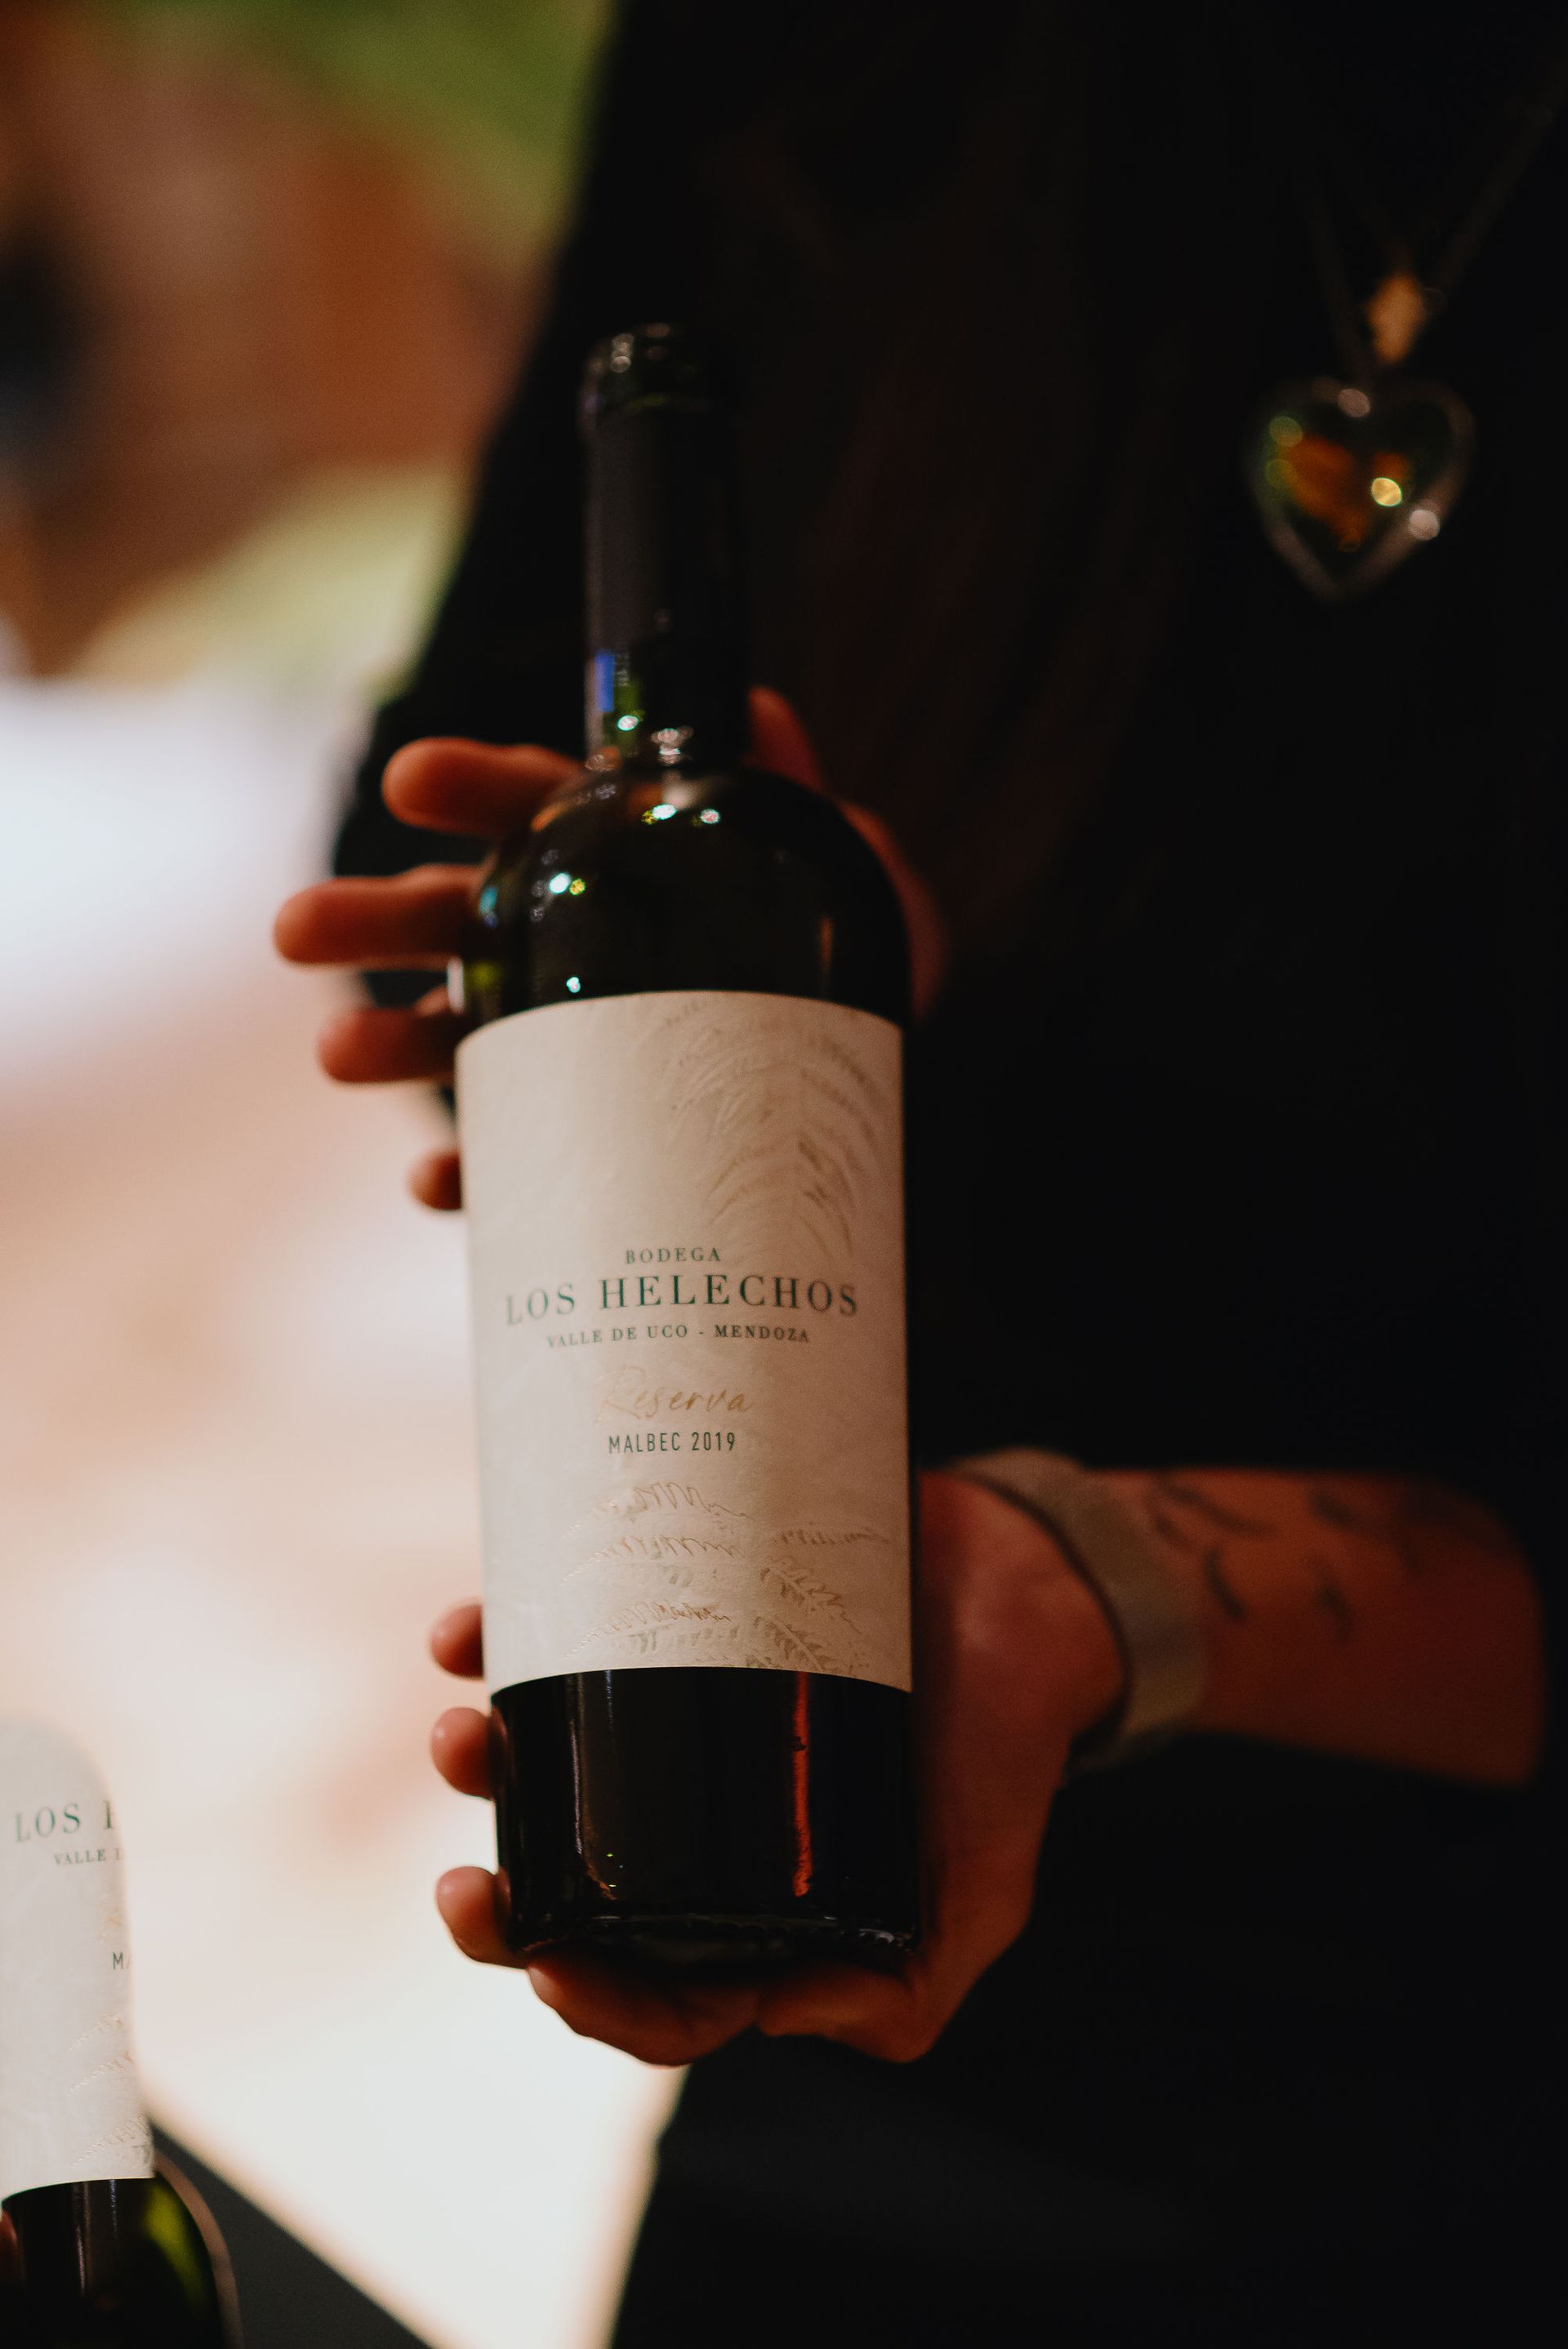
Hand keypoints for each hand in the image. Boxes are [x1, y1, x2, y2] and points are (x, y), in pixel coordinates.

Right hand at [274, 689, 944, 1210]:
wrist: (862, 1082)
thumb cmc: (836, 958)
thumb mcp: (841, 872)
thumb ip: (797, 797)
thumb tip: (761, 711)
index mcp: (608, 856)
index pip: (526, 803)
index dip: (466, 787)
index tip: (406, 780)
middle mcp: (559, 941)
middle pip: (449, 918)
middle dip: (369, 920)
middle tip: (296, 929)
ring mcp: (556, 1040)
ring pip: (451, 1033)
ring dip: (387, 1040)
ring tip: (336, 1054)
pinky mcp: (575, 1133)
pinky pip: (511, 1154)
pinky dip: (469, 1171)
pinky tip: (439, 1180)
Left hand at [428, 1472, 1123, 2064]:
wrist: (1032, 1588)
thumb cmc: (1004, 1750)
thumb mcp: (982, 1890)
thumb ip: (908, 1987)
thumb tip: (778, 2012)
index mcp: (761, 1909)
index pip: (655, 1988)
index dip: (586, 1996)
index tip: (542, 1963)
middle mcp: (701, 1823)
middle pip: (575, 1887)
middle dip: (501, 1904)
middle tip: (464, 1887)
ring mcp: (676, 1716)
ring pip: (552, 1766)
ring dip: (484, 1765)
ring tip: (463, 1732)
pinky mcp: (671, 1616)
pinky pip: (568, 1634)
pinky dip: (500, 1635)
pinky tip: (465, 1629)